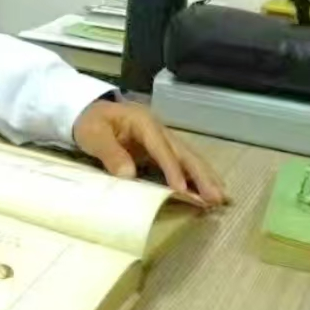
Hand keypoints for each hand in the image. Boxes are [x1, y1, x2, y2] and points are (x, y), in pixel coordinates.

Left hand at [72, 99, 228, 206]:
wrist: (88, 112)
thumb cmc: (90, 123)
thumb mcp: (93, 135)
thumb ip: (110, 153)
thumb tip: (129, 175)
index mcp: (143, 122)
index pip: (161, 148)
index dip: (172, 169)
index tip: (182, 190)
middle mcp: (159, 129)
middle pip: (183, 152)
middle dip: (201, 175)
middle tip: (217, 197)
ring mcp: (162, 138)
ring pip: (188, 157)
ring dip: (205, 177)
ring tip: (222, 198)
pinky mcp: (161, 149)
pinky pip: (182, 162)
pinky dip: (197, 176)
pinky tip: (207, 190)